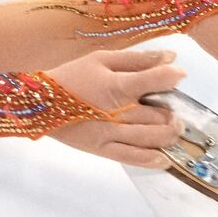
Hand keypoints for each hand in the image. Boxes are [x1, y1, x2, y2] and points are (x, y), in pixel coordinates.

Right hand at [45, 49, 186, 168]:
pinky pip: (132, 158)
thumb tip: (171, 57)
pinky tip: (164, 158)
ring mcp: (110, 134)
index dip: (174, 77)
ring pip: (152, 138)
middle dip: (173, 111)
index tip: (178, 75)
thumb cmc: (71, 76)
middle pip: (161, 115)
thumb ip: (137, 59)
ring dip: (170, 134)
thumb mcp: (101, 59)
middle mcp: (117, 112)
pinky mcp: (102, 149)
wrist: (38, 102)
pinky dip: (152, 159)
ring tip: (173, 127)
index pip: (157, 80)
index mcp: (117, 85)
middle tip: (171, 107)